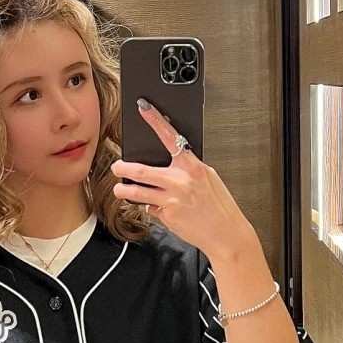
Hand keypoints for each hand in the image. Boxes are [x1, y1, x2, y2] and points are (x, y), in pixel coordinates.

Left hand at [110, 99, 256, 261]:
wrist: (226, 234)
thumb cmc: (220, 206)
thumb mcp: (208, 179)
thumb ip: (188, 169)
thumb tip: (171, 161)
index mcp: (193, 167)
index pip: (170, 137)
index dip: (155, 120)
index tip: (144, 108)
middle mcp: (180, 181)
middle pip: (142, 171)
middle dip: (124, 168)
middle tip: (116, 166)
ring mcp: (171, 200)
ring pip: (138, 192)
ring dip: (124, 190)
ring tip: (119, 189)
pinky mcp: (167, 216)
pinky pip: (151, 208)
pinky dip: (151, 207)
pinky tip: (156, 207)